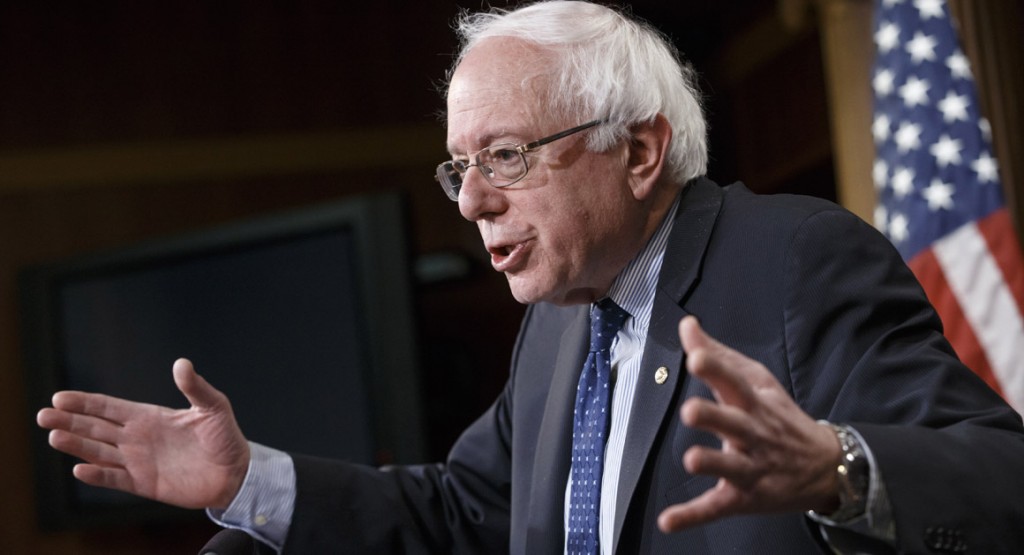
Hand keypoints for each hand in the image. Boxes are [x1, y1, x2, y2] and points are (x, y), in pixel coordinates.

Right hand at [36, 358, 250, 509]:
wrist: (236, 473)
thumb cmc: (225, 438)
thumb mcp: (214, 407)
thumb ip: (196, 387)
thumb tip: (181, 363)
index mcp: (149, 417)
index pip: (108, 407)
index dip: (85, 402)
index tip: (60, 397)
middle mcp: (137, 438)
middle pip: (95, 428)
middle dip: (69, 420)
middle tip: (43, 415)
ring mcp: (138, 461)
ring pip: (99, 452)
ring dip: (77, 445)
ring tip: (54, 436)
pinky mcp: (144, 483)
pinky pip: (115, 479)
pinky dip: (97, 475)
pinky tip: (80, 469)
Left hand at [658, 316, 840, 532]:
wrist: (826, 465)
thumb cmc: (779, 418)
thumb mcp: (756, 382)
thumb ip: (717, 356)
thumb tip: (686, 326)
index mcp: (753, 403)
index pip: (735, 381)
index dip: (715, 369)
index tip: (695, 357)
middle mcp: (753, 434)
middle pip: (734, 423)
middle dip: (713, 417)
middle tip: (691, 410)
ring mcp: (751, 467)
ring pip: (731, 466)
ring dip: (712, 463)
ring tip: (691, 460)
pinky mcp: (744, 497)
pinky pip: (716, 507)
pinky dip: (691, 516)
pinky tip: (668, 520)